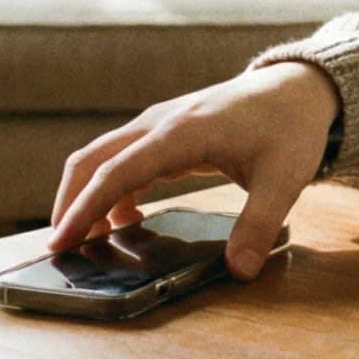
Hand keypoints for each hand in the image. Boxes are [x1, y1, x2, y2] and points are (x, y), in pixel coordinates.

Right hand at [47, 62, 341, 279]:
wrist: (298, 88)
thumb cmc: (289, 127)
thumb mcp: (284, 179)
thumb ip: (259, 225)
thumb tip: (240, 270)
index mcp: (181, 132)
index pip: (117, 172)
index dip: (86, 207)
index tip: (62, 240)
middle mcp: (160, 123)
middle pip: (93, 159)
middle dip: (70, 202)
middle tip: (60, 248)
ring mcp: (159, 123)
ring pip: (102, 156)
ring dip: (87, 194)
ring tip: (87, 241)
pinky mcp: (165, 132)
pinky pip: (123, 158)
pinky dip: (111, 188)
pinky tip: (126, 219)